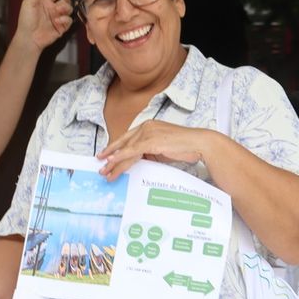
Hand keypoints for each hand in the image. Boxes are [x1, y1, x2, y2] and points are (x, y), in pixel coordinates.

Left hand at [12, 0, 73, 50]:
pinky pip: (69, 20)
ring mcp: (58, 17)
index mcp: (45, 1)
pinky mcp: (62, 26)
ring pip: (69, 8)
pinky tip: (58, 20)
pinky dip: (65, 19)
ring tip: (58, 10)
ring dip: (66, 7)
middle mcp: (53, 8)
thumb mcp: (28, 3)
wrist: (28, 38)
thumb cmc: (26, 21)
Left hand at [97, 120, 219, 180]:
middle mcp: (146, 127)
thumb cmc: (184, 147)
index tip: (106, 155)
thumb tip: (138, 161)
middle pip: (124, 143)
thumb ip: (149, 152)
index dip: (116, 147)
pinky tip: (113, 163)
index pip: (128, 138)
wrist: (199, 143)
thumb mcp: (162, 149)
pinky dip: (122, 157)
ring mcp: (148, 132)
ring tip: (106, 172)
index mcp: (148, 126)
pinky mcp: (151, 141)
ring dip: (115, 162)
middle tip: (100, 165)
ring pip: (126, 149)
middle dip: (110, 155)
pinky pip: (132, 151)